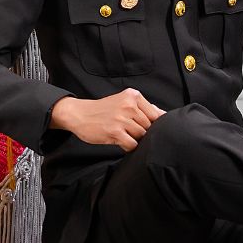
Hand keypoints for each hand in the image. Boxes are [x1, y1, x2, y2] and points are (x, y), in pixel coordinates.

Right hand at [50, 88, 164, 151]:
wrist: (79, 114)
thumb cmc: (103, 110)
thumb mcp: (123, 101)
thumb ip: (143, 107)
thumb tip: (163, 115)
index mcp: (133, 96)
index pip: (156, 114)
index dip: (154, 125)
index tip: (145, 127)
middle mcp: (129, 105)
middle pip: (150, 126)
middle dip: (143, 132)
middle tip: (131, 132)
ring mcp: (122, 119)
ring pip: (142, 135)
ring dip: (135, 139)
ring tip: (125, 136)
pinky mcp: (115, 132)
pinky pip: (132, 144)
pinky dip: (129, 147)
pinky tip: (122, 142)